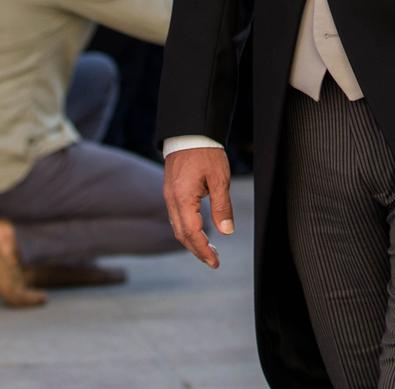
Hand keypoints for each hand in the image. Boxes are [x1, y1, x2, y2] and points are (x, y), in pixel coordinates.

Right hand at [163, 146, 234, 268]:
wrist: (188, 131)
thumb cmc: (205, 152)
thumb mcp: (220, 179)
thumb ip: (222, 207)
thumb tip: (226, 232)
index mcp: (183, 199)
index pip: (192, 233)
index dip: (203, 250)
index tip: (215, 262)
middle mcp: (171, 200)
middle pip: (182, 234)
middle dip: (197, 250)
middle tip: (214, 260)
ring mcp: (169, 196)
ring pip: (177, 227)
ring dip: (192, 241)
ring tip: (209, 249)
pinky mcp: (170, 191)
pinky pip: (176, 217)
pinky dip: (187, 229)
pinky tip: (198, 230)